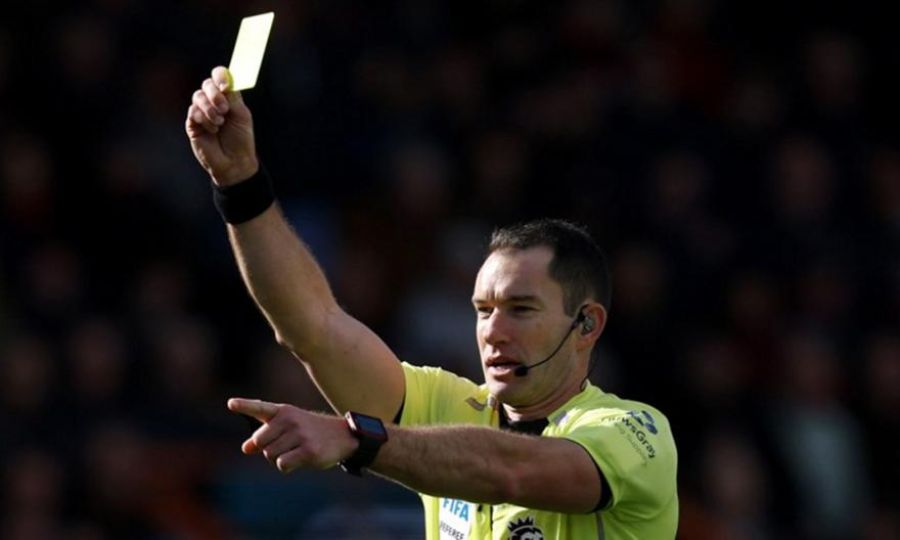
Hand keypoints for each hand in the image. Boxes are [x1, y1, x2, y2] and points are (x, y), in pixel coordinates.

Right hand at [185, 66, 258, 185]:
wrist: (234, 161)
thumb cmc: (241, 139)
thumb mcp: (241, 116)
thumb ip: (233, 98)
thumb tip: (227, 81)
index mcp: (227, 97)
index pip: (220, 76)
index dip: (221, 76)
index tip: (225, 86)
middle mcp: (213, 101)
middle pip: (207, 84)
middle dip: (215, 95)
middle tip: (224, 109)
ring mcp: (202, 112)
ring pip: (198, 97)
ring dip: (210, 110)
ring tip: (220, 124)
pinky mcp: (192, 123)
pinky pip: (193, 112)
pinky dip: (204, 120)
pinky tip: (213, 131)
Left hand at [227, 398, 358, 472]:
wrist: (343, 436)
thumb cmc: (310, 431)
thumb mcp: (288, 427)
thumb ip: (265, 434)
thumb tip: (245, 448)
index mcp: (283, 412)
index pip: (260, 408)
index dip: (244, 406)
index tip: (230, 403)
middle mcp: (290, 420)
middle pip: (260, 442)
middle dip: (267, 449)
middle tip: (286, 446)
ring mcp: (300, 434)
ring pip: (270, 455)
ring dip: (279, 459)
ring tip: (296, 451)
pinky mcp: (308, 450)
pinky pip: (282, 464)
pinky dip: (287, 466)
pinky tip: (301, 459)